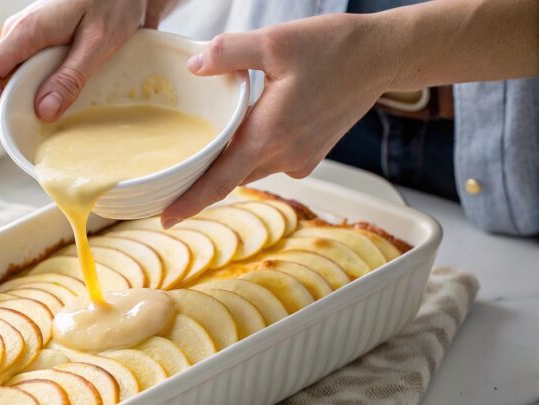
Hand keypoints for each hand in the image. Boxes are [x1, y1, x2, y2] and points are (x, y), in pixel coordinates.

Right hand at [0, 0, 178, 121]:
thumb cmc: (116, 1)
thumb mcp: (98, 43)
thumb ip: (70, 78)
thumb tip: (43, 112)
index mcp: (26, 31)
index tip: (15, 124)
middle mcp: (20, 33)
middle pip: (0, 80)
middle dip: (17, 107)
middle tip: (46, 126)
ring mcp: (29, 36)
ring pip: (17, 77)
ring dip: (34, 97)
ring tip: (62, 110)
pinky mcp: (43, 40)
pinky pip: (33, 70)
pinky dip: (45, 86)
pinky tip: (69, 93)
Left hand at [161, 14, 393, 226]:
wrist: (383, 55)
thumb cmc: (334, 47)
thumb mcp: (274, 41)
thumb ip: (229, 53)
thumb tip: (194, 67)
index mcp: (269, 135)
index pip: (219, 181)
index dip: (190, 203)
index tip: (164, 220)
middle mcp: (284, 155)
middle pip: (230, 178)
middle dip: (201, 181)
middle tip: (170, 181)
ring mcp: (300, 159)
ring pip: (250, 169)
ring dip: (229, 163)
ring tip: (204, 150)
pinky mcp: (311, 155)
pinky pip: (271, 162)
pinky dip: (254, 152)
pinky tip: (250, 129)